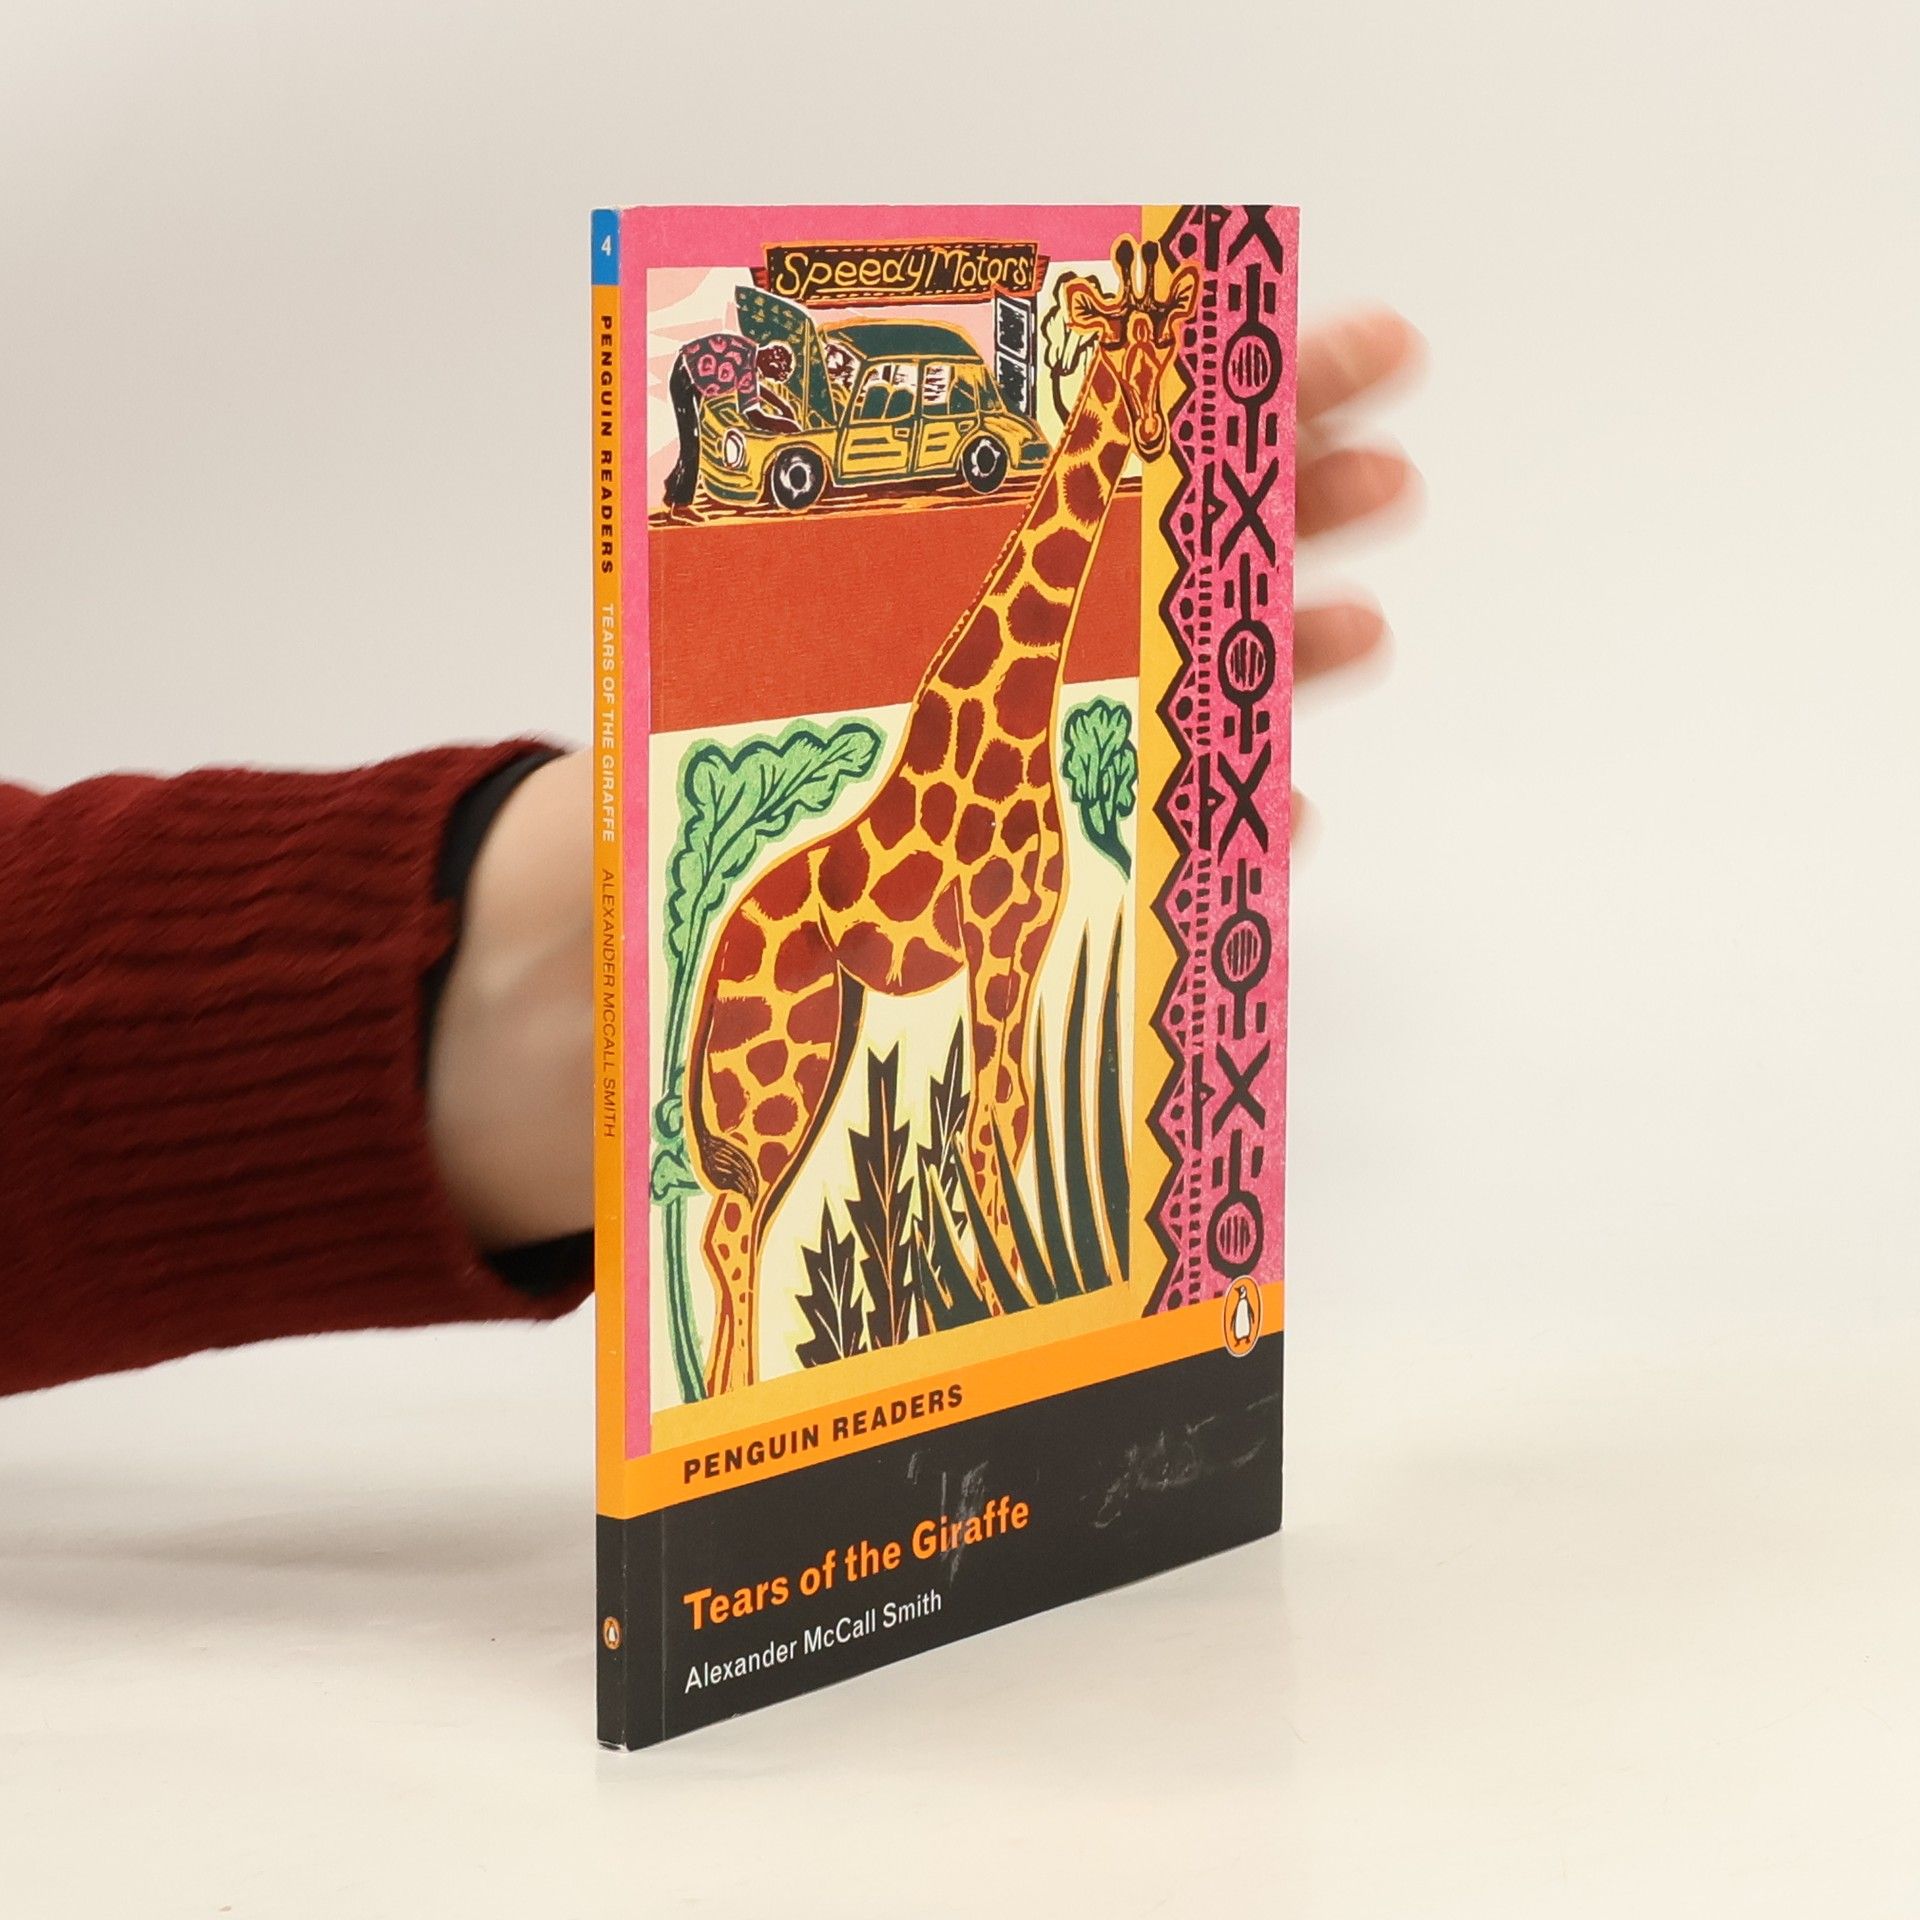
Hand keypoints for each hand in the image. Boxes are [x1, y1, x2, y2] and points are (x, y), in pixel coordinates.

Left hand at [425, 321, 1420, 1250]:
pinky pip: (1156, 847)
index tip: (1283, 327)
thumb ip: (788, 585)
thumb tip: (863, 470)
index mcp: (932, 592)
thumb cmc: (655, 812)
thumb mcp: (708, 679)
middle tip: (1384, 464)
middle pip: (1167, 564)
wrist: (618, 967)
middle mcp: (997, 666)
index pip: (1085, 466)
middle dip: (1283, 507)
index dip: (1185, 397)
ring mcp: (1028, 771)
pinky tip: (1277, 815)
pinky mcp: (1037, 882)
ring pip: (1184, 696)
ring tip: (1362, 625)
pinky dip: (1225, 829)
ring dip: (1278, 659)